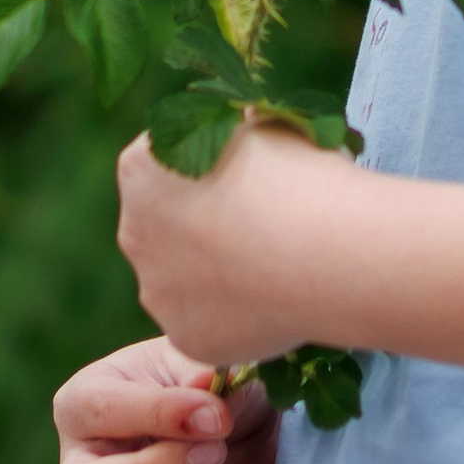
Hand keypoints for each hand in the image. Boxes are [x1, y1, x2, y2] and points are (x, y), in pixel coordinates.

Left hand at [113, 118, 349, 368]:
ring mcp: (156, 289)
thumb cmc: (302, 177)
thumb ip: (240, 132)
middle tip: (265, 231)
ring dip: (220, 277)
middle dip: (207, 230)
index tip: (254, 182)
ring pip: (186, 283)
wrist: (328, 252)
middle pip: (167, 229)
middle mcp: (135, 230)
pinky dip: (238, 319)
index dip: (214, 173)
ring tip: (279, 271)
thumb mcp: (267, 126)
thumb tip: (247, 131)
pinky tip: (278, 305)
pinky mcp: (184, 337)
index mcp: (142, 168)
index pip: (168, 167)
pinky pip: (210, 326)